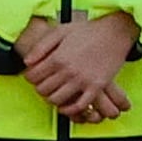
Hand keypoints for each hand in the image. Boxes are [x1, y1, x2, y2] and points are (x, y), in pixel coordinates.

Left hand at [12, 10, 140, 123]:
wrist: (115, 32)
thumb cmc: (88, 30)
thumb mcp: (61, 31)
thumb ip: (41, 46)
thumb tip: (27, 62)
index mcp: (58, 57)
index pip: (33, 76)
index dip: (30, 77)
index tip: (35, 75)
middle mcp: (68, 71)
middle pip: (42, 89)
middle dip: (40, 87)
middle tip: (45, 84)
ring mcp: (82, 80)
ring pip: (57, 99)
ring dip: (52, 99)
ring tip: (55, 92)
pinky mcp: (96, 86)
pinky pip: (79, 106)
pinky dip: (70, 110)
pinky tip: (66, 106)